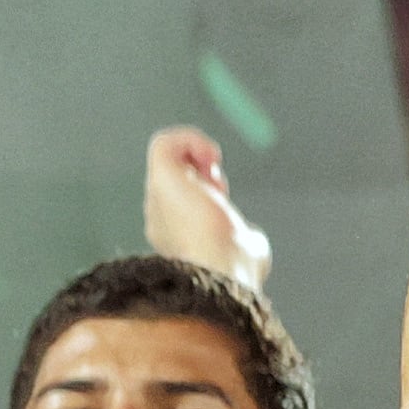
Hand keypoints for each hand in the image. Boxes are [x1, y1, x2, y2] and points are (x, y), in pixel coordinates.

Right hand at [142, 127, 272, 289]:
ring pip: (168, 158)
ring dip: (196, 154)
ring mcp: (157, 197)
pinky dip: (191, 139)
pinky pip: (164, 142)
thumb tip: (251, 235)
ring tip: (214, 168)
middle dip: (201, 172)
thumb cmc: (236, 267)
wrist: (221, 270)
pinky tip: (210, 155)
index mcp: (176, 237)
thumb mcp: (247, 249)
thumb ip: (245, 239)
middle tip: (220, 188)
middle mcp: (160, 217)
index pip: (184, 201)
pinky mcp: (160, 176)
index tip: (227, 207)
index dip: (207, 193)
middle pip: (176, 177)